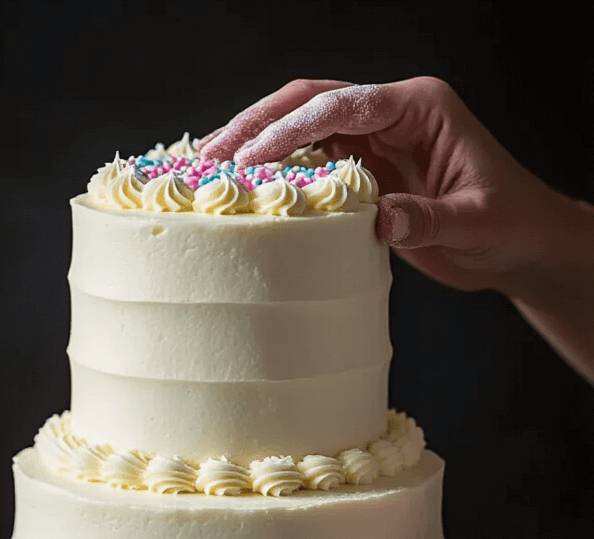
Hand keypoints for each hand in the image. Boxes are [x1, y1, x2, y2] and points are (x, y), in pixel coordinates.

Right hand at [199, 79, 593, 359]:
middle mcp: (392, 113)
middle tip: (209, 156)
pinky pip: (311, 164)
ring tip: (208, 168)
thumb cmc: (508, 224)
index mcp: (420, 106)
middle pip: (311, 104)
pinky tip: (242, 190)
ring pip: (303, 129)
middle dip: (257, 126)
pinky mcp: (365, 171)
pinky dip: (275, 174)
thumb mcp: (474, 223)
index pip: (344, 105)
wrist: (519, 244)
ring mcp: (375, 140)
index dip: (293, 128)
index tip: (251, 155)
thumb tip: (380, 219)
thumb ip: (427, 219)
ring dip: (256, 145)